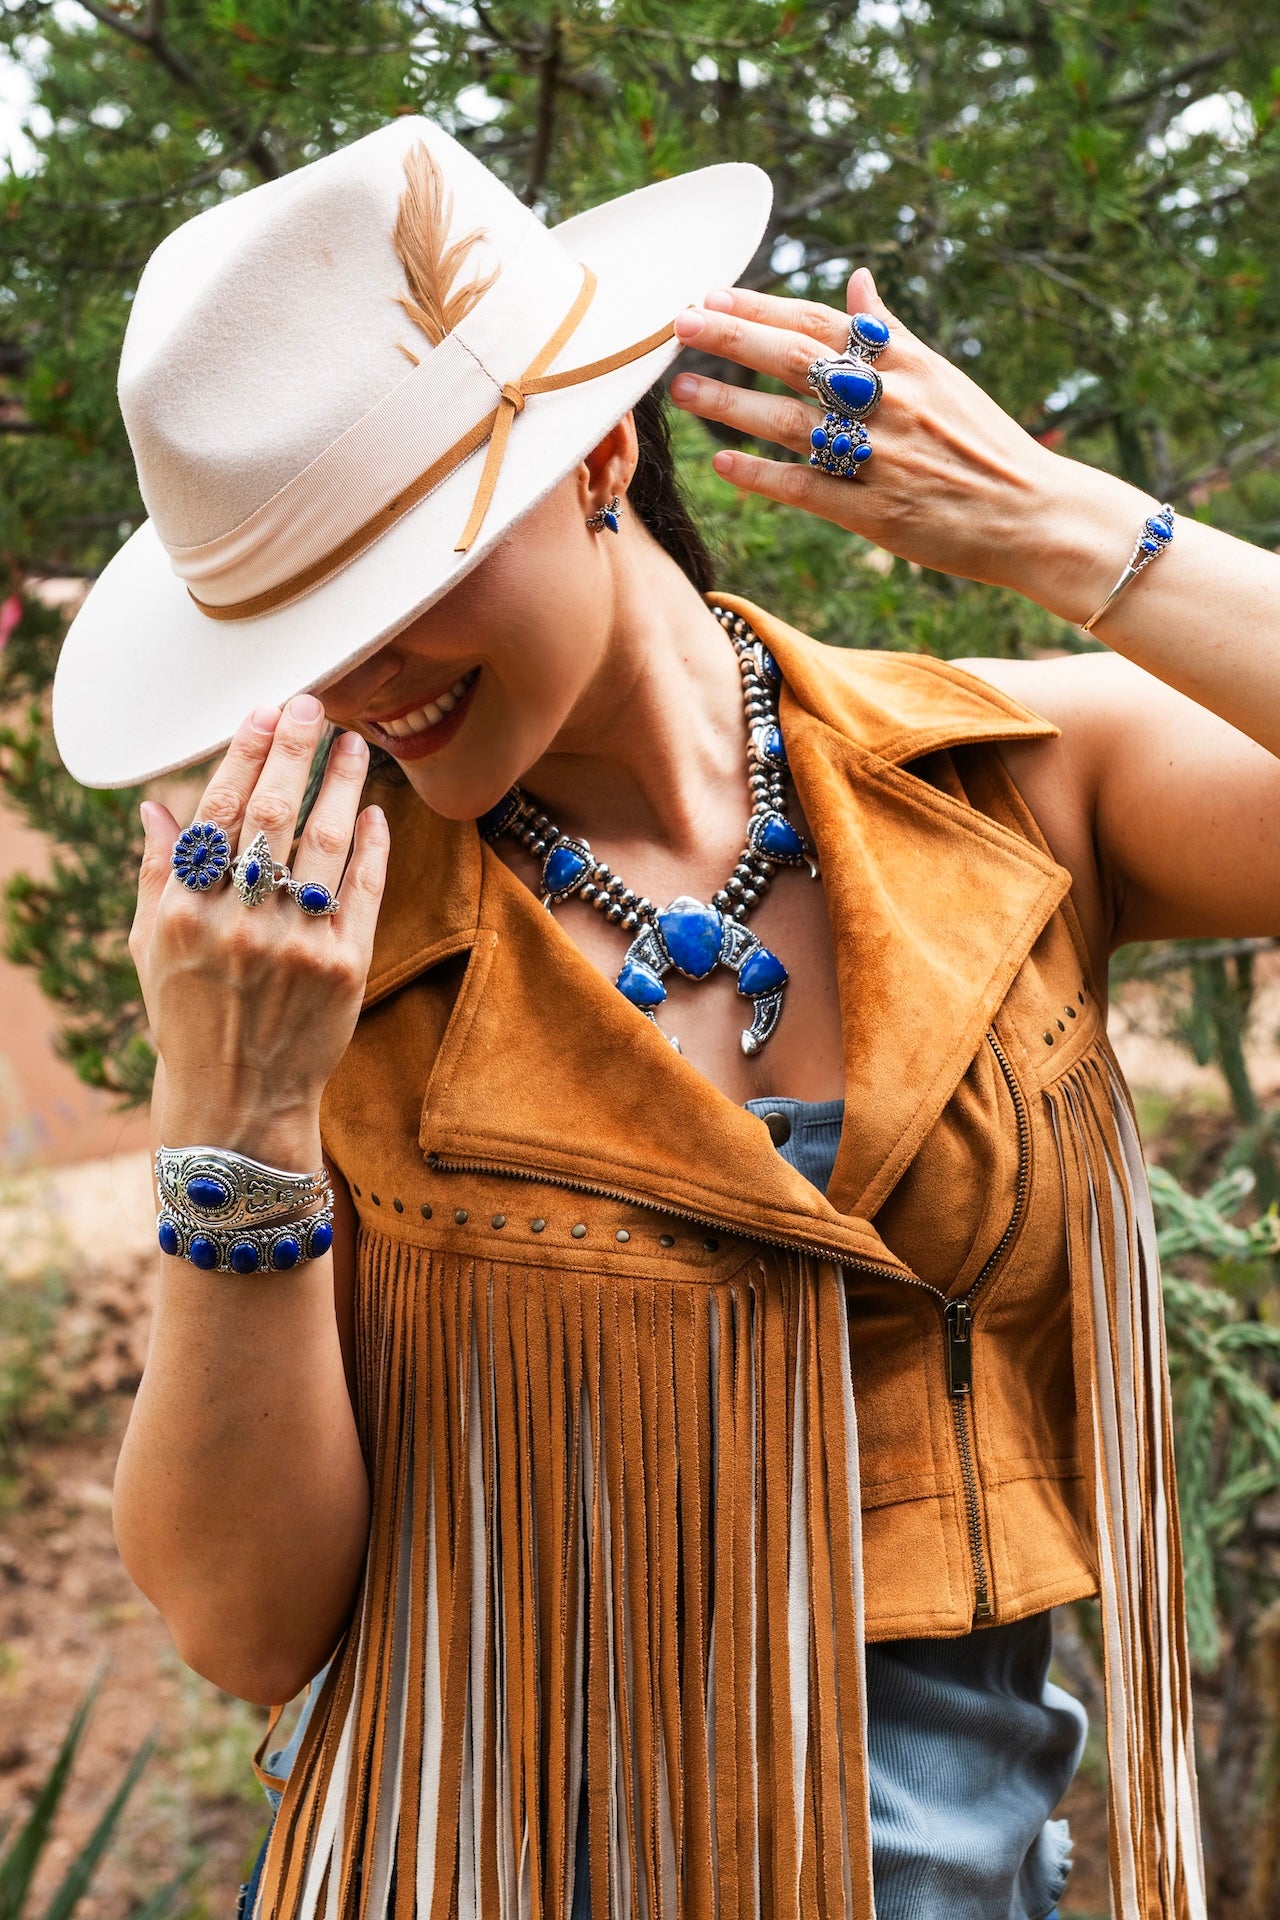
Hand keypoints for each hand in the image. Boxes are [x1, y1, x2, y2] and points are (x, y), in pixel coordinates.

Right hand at [130, 694, 388, 1163]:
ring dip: (343, 784)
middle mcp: (238, 921)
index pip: (217, 811)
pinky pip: (363, 889)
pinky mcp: (344, 967)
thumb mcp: (151, 949)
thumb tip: (156, 805)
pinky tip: (375, 812)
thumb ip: (155, 873)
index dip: (244, 755)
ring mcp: (295, 944)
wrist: (237, 1101)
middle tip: (314, 705)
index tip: (264, 713)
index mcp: (183, 910)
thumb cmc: (187, 1018)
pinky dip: (371, 845)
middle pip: (273, 814)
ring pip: (326, 841)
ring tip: (356, 745)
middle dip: (295, 750)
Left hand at [668, 266, 1140, 621]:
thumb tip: (856, 282)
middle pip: (797, 359)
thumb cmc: (984, 446)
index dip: (761, 307)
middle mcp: (892, 401)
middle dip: (733, 338)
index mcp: (906, 363)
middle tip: (678, 324)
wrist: (1036, 515)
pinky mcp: (877, 512)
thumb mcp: (943, 377)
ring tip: (683, 390)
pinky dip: (762, 475)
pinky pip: (807, 488)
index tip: (711, 296)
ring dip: (731, 404)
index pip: (820, 322)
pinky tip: (722, 465)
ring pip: (791, 422)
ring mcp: (883, 457)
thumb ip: (891, 333)